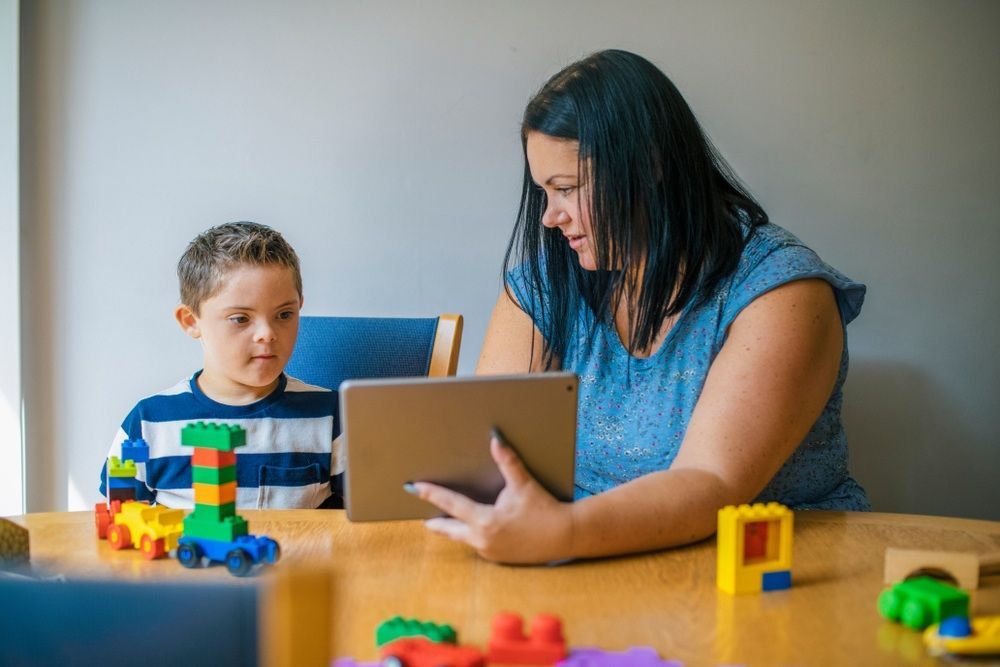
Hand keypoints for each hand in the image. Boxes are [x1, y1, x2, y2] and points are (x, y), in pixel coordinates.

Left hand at [406, 434, 574, 564]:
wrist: (565, 536)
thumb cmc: (544, 509)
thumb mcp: (523, 484)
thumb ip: (507, 461)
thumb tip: (495, 438)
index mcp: (485, 521)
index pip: (451, 505)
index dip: (431, 494)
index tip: (414, 488)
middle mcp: (483, 539)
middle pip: (450, 529)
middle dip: (436, 521)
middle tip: (422, 516)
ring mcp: (490, 552)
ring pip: (464, 538)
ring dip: (454, 529)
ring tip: (441, 520)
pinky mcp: (499, 558)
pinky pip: (478, 545)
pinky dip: (472, 536)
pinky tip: (473, 529)